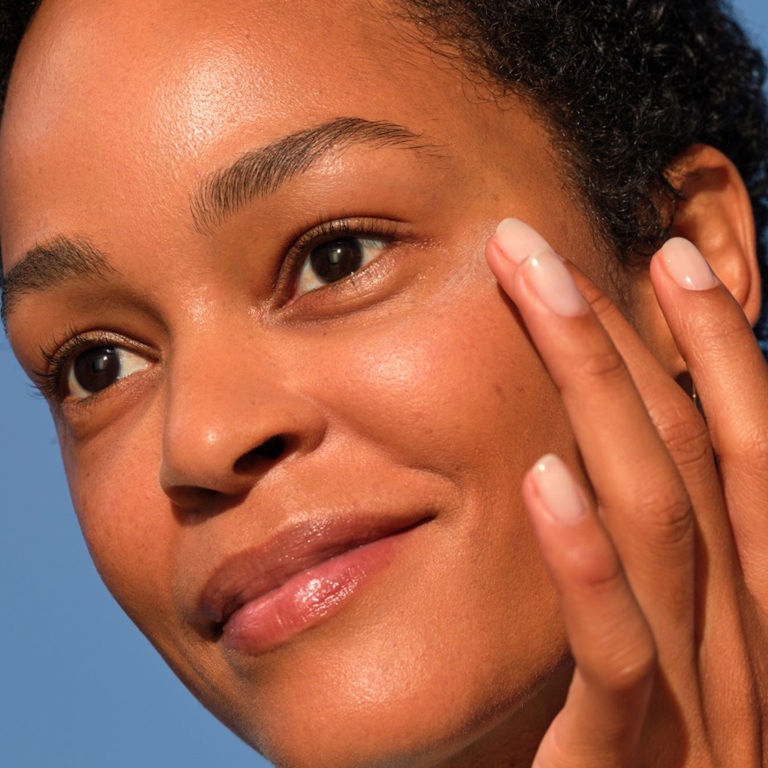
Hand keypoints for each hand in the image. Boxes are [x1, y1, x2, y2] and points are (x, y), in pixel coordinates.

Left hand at [486, 218, 767, 765]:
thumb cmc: (658, 765)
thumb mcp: (678, 651)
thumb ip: (664, 569)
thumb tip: (615, 457)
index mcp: (757, 607)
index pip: (746, 449)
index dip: (718, 345)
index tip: (668, 258)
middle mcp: (746, 638)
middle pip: (690, 453)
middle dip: (623, 335)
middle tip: (542, 246)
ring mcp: (699, 703)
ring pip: (659, 522)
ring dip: (597, 396)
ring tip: (539, 297)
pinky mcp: (626, 763)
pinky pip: (616, 652)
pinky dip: (587, 564)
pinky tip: (542, 479)